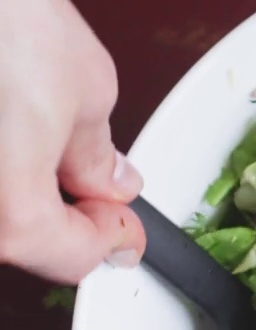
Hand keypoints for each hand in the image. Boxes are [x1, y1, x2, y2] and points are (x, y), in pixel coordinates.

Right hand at [0, 0, 144, 284]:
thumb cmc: (4, 17)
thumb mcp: (86, 89)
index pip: (70, 259)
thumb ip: (97, 156)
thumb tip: (109, 181)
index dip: (107, 240)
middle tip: (90, 187)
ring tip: (38, 143)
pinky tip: (5, 129)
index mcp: (11, 211)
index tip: (123, 225)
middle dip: (60, 218)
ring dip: (19, 191)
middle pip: (18, 239)